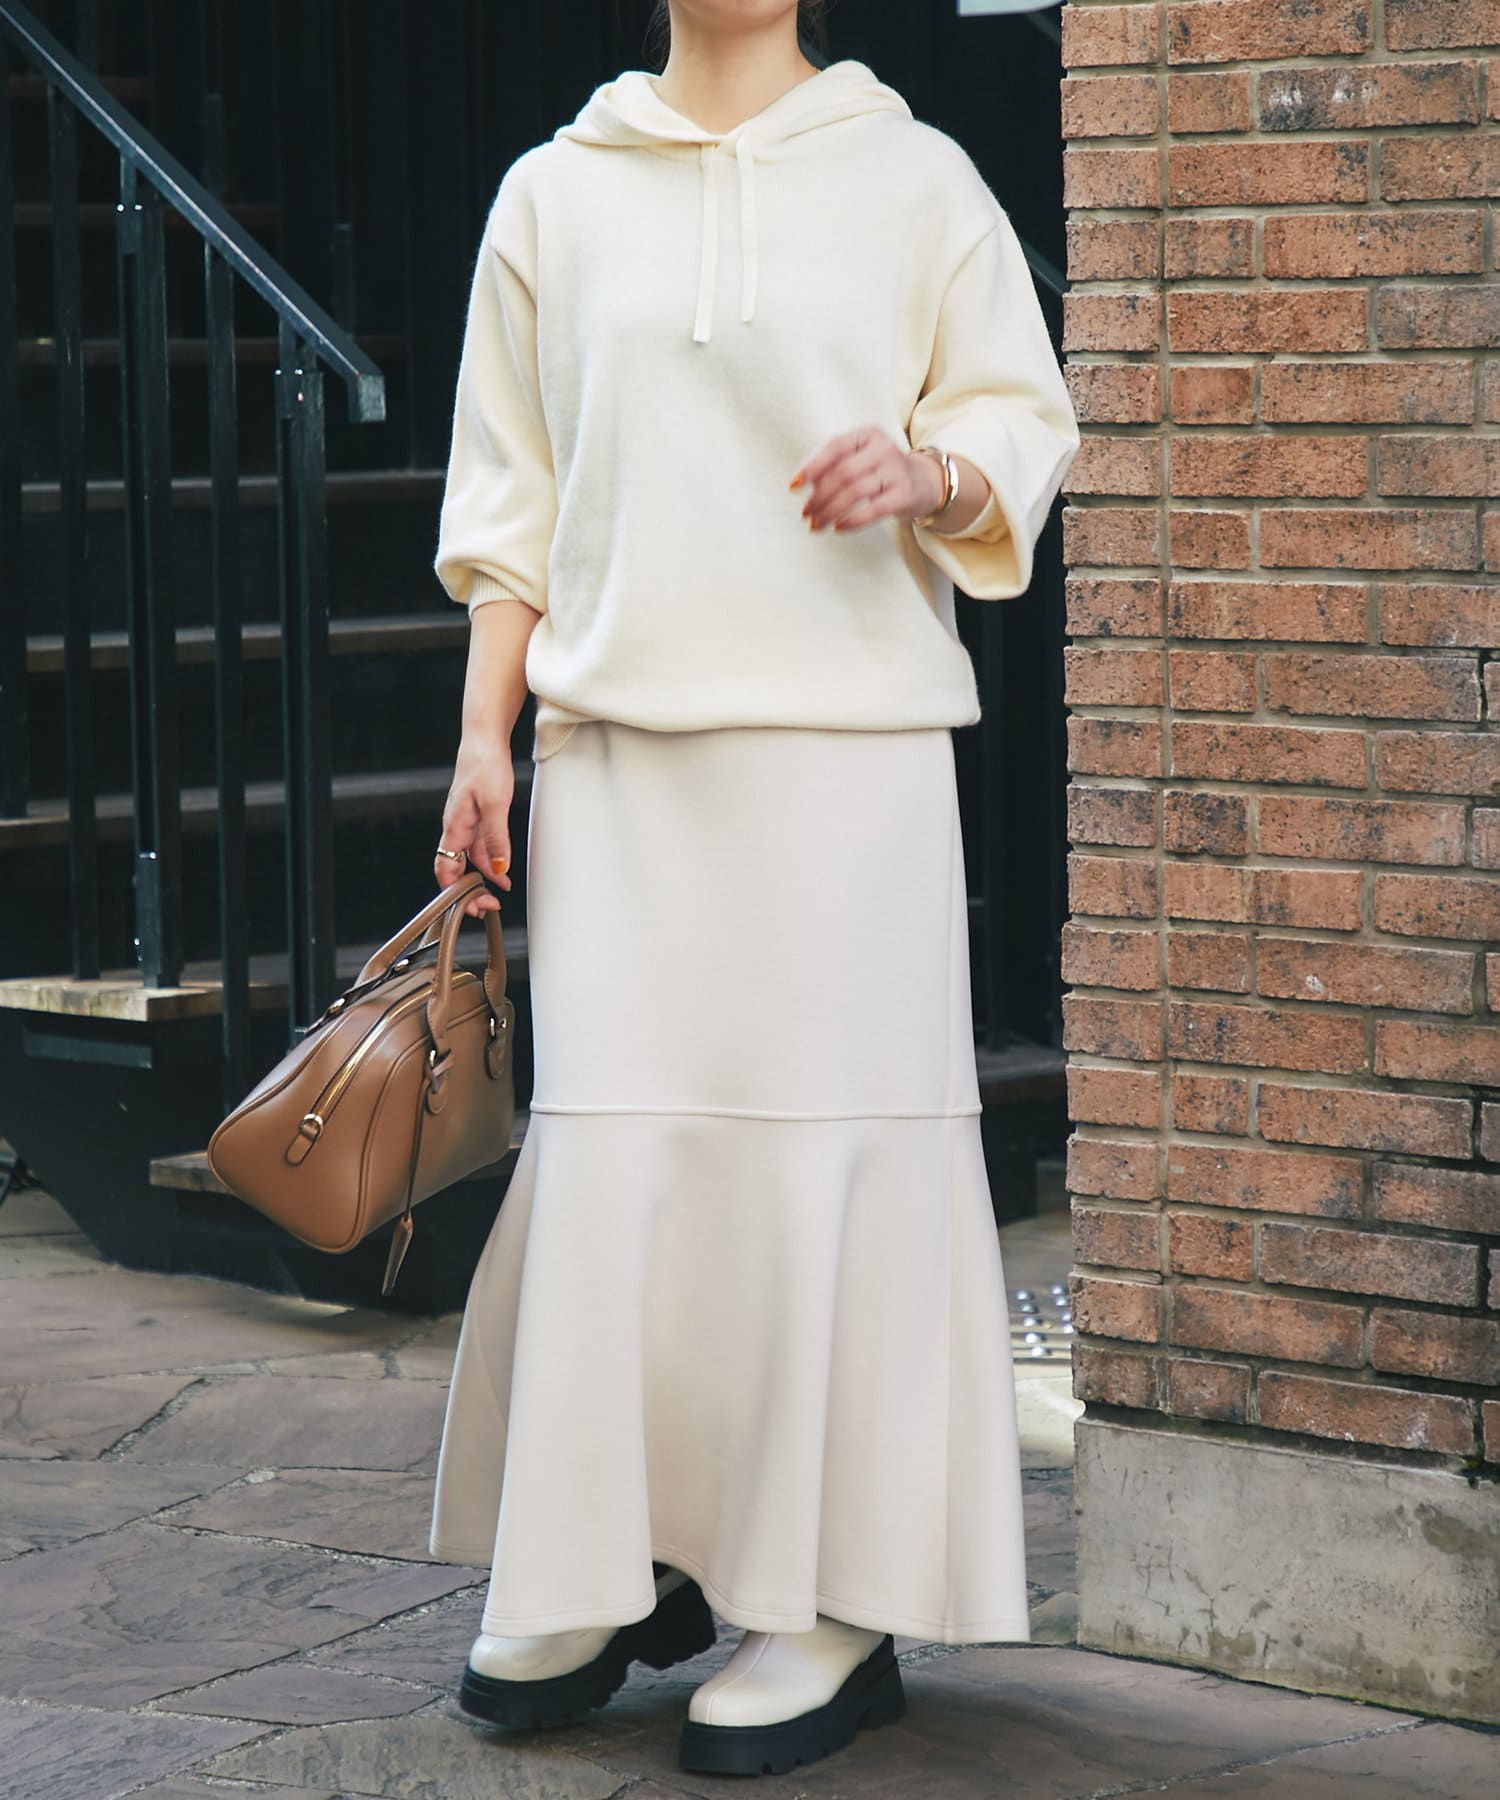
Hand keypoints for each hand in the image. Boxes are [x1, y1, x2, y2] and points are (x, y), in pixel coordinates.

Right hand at [436, 733, 514, 916]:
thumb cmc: (486, 765)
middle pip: (455, 869)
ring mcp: (464, 822)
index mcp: (454, 827)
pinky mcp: (475, 816)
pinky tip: (502, 869)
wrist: (484, 739)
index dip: (455, 893)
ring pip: (469, 859)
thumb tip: (499, 870)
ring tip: (500, 892)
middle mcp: (454, 828)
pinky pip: (478, 846)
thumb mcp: (496, 805)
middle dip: (469, 891)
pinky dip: (489, 860)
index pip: (445, 870)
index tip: (475, 907)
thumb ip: (496, 839)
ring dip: (483, 877)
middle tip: (489, 907)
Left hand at [789, 424, 943, 533]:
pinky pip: (874, 509)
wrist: (925, 483)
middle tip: (805, 513)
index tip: (793, 486)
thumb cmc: (882, 471)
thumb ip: (834, 464)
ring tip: (816, 525)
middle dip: (819, 496)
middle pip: (842, 473)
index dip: (811, 467)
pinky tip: (838, 528)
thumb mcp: (861, 457)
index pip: (834, 447)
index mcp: (868, 434)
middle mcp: (883, 448)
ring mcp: (896, 470)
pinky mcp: (905, 493)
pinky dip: (853, 521)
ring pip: (855, 492)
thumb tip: (803, 483)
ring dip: (830, 511)